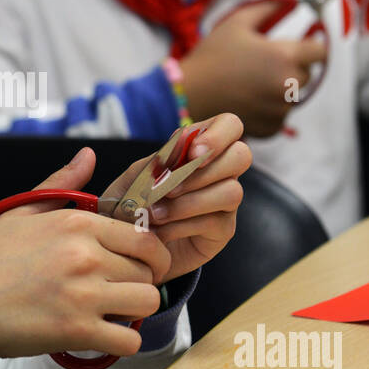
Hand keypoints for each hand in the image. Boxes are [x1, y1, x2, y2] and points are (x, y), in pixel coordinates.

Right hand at [0, 149, 170, 359]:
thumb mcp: (20, 213)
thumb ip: (61, 184)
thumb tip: (89, 155)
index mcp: (76, 223)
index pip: (145, 237)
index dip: (148, 255)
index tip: (136, 265)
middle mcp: (86, 255)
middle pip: (149, 271)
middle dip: (139, 282)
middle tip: (116, 290)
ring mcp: (84, 295)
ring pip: (148, 302)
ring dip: (134, 310)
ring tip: (109, 311)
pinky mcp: (77, 332)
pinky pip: (130, 339)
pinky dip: (123, 341)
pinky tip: (102, 334)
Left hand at [98, 113, 250, 283]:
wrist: (126, 243)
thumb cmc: (131, 203)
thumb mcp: (136, 177)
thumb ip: (157, 161)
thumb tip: (182, 149)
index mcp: (201, 148)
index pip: (229, 125)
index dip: (217, 135)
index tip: (191, 153)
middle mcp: (220, 172)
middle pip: (242, 155)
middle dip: (207, 169)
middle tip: (171, 187)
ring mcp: (225, 202)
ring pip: (231, 191)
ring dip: (188, 202)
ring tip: (155, 214)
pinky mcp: (222, 230)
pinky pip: (215, 221)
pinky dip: (181, 225)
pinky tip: (160, 232)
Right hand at [179, 2, 327, 137]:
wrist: (188, 94)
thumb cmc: (212, 56)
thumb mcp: (238, 24)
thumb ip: (270, 7)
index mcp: (284, 56)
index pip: (320, 51)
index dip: (310, 47)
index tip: (297, 47)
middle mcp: (288, 85)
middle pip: (307, 75)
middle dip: (291, 68)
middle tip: (263, 65)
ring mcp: (280, 110)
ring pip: (293, 96)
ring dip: (280, 90)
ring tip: (251, 84)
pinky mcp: (271, 128)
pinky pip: (281, 116)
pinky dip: (269, 110)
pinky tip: (248, 100)